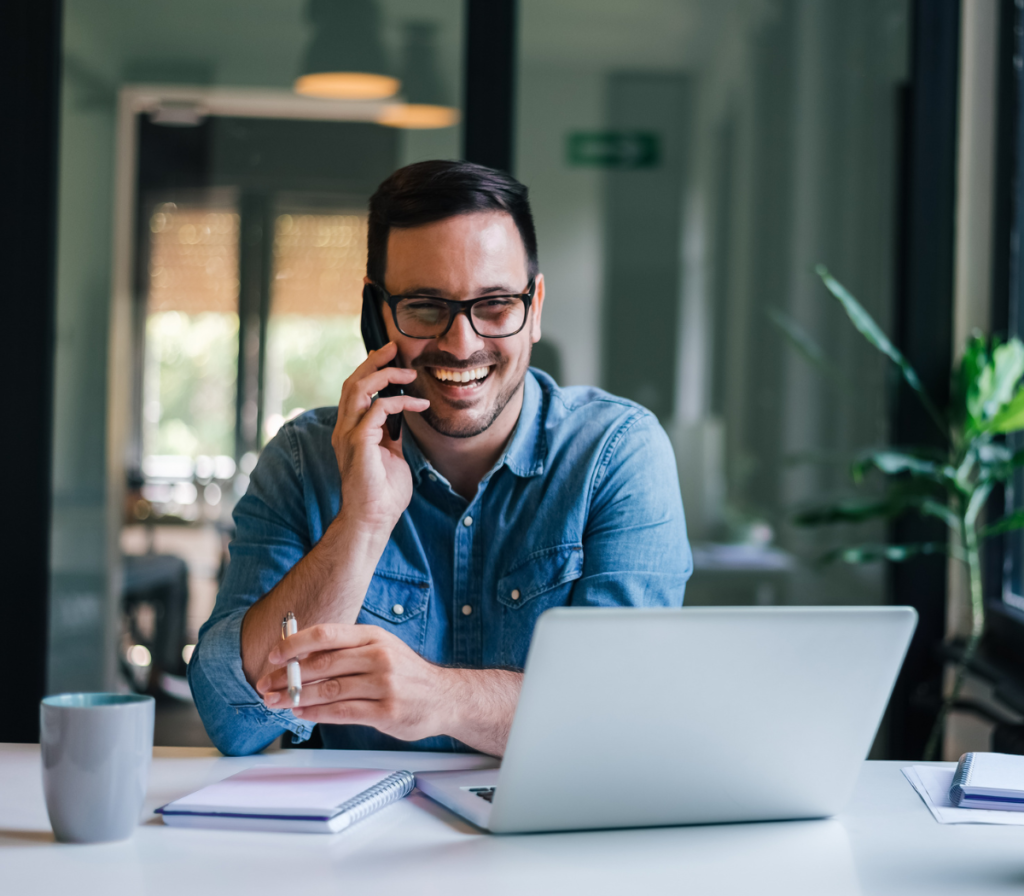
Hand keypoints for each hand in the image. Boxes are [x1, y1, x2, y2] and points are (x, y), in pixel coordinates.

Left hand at [257, 623, 451, 741]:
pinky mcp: (386, 711)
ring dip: (296, 698)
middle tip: (266, 685)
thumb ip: (346, 651)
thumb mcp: (381, 648)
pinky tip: (302, 714)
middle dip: (288, 676)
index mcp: (373, 637)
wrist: (445, 696)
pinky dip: (316, 714)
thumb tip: (301, 656)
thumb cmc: (406, 673)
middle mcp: (379, 657)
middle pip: (322, 664)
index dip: (295, 644)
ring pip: (328, 690)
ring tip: (277, 702)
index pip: (326, 634)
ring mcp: (384, 684)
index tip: (273, 656)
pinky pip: (342, 712)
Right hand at [332, 343, 428, 532]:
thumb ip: (390, 434)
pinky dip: (398, 402)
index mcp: (350, 430)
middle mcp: (344, 429)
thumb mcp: (390, 455)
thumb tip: (401, 416)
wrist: (373, 519)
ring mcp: (348, 435)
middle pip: (352, 382)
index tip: (390, 357)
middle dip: (374, 362)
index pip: (354, 390)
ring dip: (384, 375)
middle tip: (394, 348)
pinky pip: (376, 409)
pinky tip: (418, 405)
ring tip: (407, 372)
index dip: (370, 370)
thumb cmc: (383, 493)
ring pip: (358, 389)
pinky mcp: (358, 443)